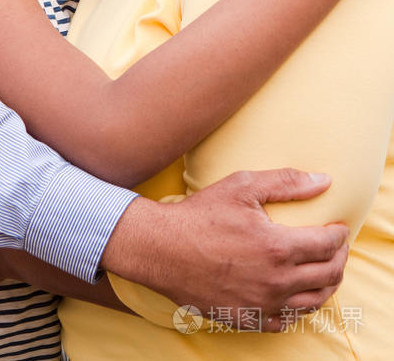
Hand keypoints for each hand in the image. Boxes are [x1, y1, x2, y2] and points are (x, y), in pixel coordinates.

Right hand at [102, 168, 348, 331]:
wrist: (162, 248)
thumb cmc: (200, 214)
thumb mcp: (241, 186)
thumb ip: (285, 182)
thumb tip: (323, 180)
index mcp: (277, 247)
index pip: (328, 245)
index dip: (339, 235)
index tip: (338, 227)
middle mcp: (276, 281)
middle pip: (328, 276)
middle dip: (339, 259)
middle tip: (336, 247)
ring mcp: (262, 304)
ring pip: (313, 303)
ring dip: (325, 286)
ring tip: (322, 270)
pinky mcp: (247, 318)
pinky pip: (285, 321)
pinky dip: (298, 308)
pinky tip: (294, 293)